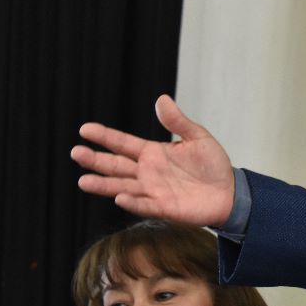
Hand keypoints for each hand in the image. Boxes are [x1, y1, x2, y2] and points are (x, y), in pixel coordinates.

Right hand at [70, 94, 235, 225]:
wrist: (229, 191)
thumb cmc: (212, 164)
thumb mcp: (198, 137)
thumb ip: (178, 122)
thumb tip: (161, 99)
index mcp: (153, 153)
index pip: (123, 143)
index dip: (104, 136)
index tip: (84, 129)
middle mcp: (147, 172)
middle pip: (115, 165)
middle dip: (95, 159)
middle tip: (76, 152)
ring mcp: (152, 190)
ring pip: (121, 186)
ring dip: (103, 184)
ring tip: (83, 180)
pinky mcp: (163, 207)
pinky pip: (144, 204)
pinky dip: (132, 201)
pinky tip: (119, 197)